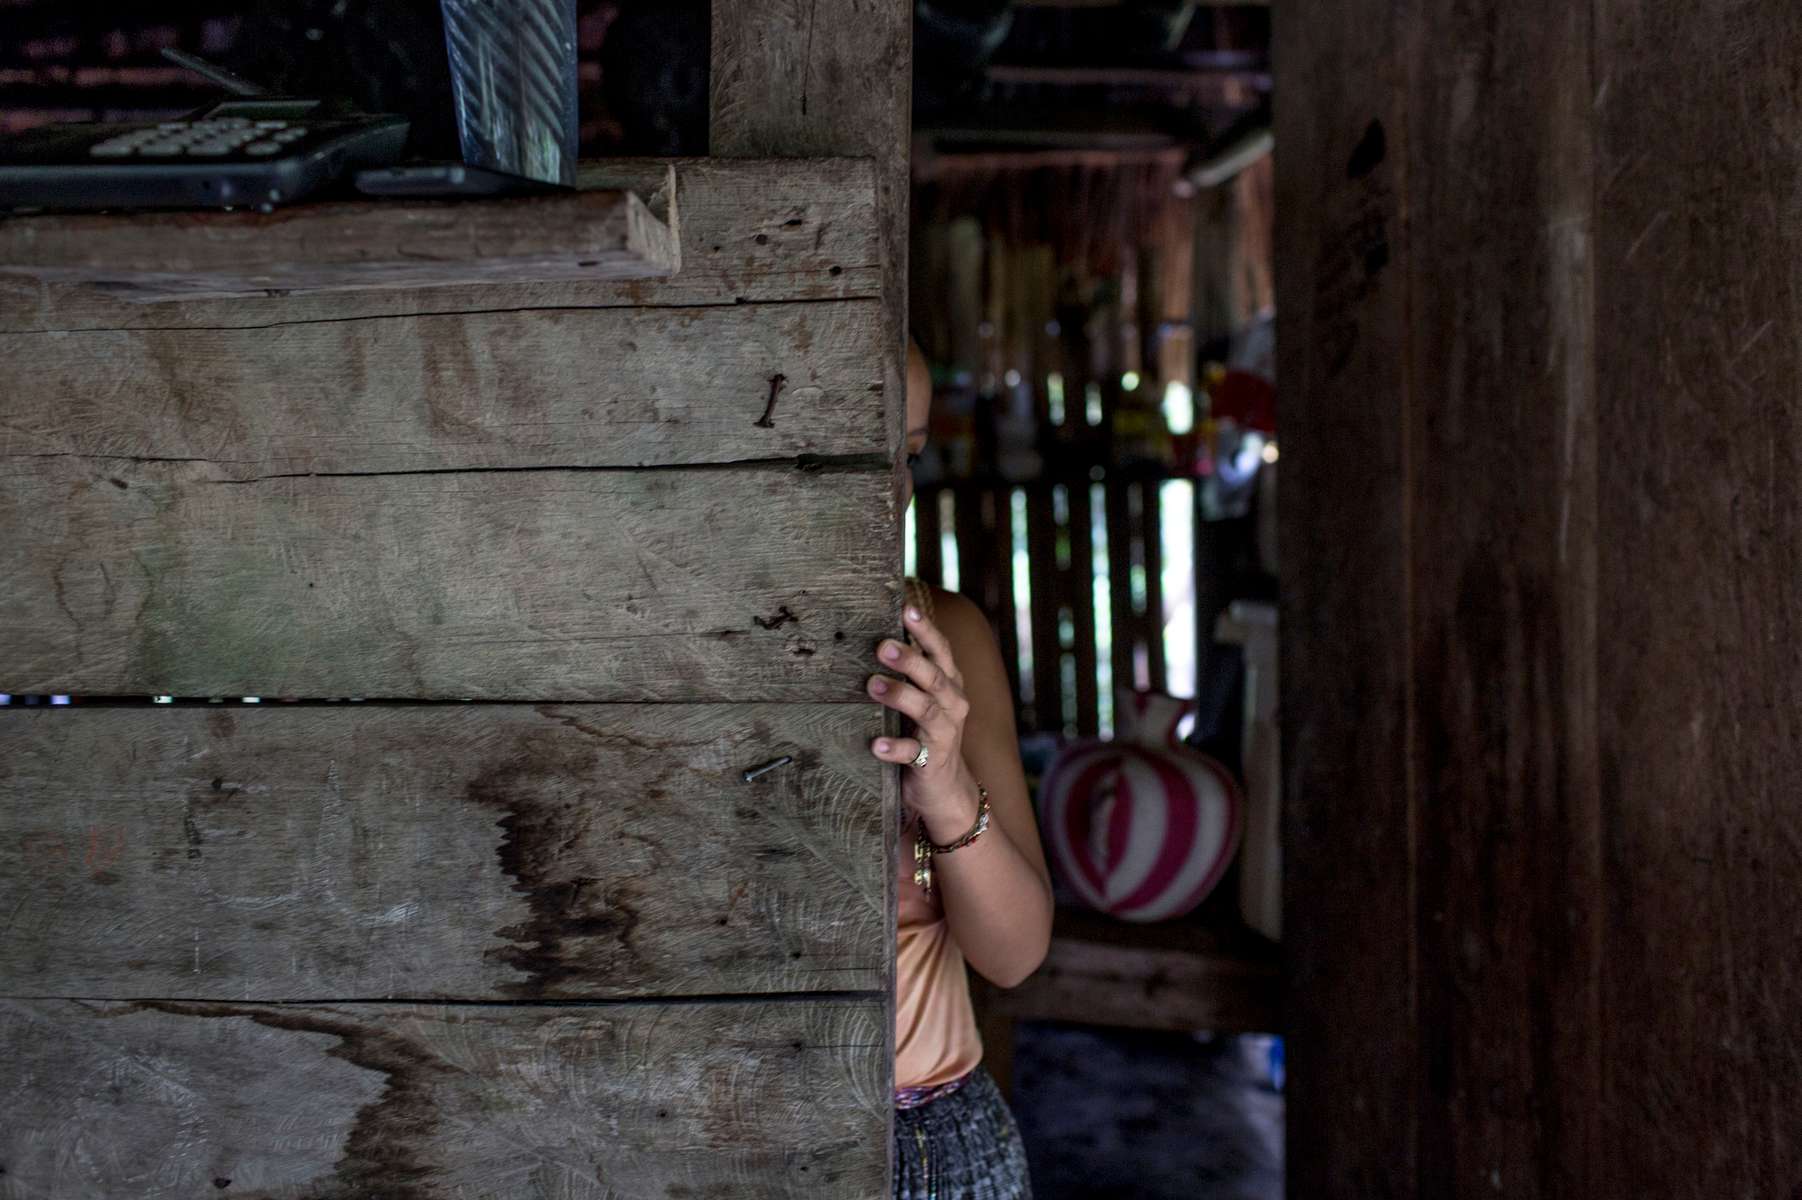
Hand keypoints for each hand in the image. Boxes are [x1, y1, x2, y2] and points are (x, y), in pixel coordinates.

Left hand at [867, 604, 978, 829]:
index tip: (906, 609)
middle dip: (910, 659)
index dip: (926, 629)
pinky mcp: (931, 762)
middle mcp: (952, 705)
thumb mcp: (922, 699)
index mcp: (949, 684)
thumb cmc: (924, 733)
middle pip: (934, 676)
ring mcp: (944, 734)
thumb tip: (872, 636)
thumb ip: (908, 673)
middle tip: (882, 646)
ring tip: (872, 685)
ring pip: (926, 710)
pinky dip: (895, 748)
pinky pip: (913, 754)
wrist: (945, 789)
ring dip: (900, 695)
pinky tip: (876, 745)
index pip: (941, 651)